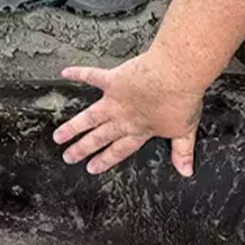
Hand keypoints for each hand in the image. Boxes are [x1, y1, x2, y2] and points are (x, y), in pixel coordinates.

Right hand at [53, 51, 203, 175]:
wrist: (176, 77)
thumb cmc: (182, 100)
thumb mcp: (186, 130)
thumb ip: (182, 151)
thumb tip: (186, 171)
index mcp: (140, 129)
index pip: (120, 150)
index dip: (106, 160)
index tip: (92, 168)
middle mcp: (123, 118)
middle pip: (99, 137)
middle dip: (83, 148)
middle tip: (68, 157)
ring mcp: (116, 100)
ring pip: (89, 117)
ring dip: (73, 126)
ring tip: (58, 135)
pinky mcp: (113, 79)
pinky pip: (92, 76)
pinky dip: (78, 73)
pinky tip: (65, 72)